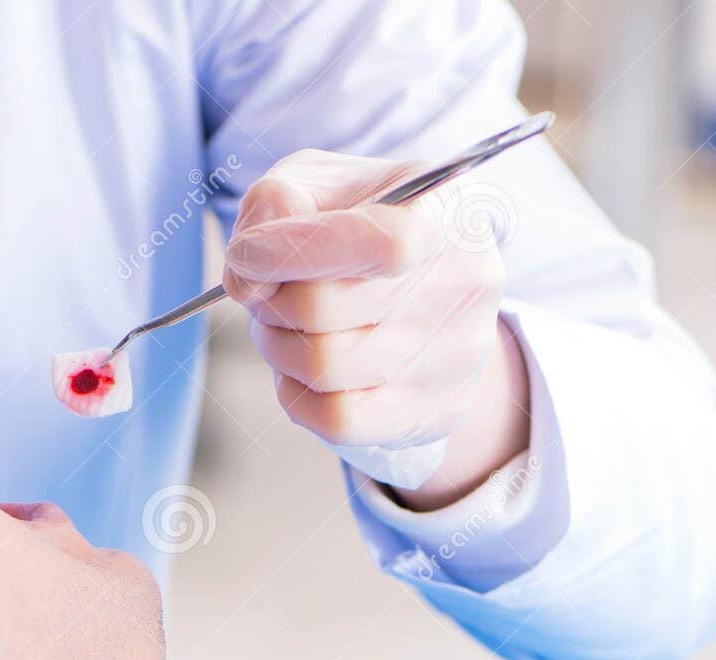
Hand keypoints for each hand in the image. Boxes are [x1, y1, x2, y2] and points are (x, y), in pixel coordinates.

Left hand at [224, 149, 529, 505]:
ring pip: (323, 368)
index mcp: (446, 208)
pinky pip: (338, 419)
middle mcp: (467, 280)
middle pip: (322, 309)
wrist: (426, 290)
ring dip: (279, 348)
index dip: (294, 251)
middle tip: (270, 293)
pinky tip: (302, 371)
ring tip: (289, 327)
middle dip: (272, 302)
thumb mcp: (317, 184)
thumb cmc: (357, 228)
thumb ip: (274, 200)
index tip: (248, 251)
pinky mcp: (438, 409)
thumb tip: (251, 260)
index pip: (378, 242)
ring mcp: (459, 353)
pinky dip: (298, 395)